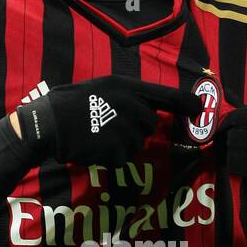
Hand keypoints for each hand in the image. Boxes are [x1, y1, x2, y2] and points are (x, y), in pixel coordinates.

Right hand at [16, 75, 201, 166]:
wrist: (48, 123)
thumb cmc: (69, 104)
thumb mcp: (101, 89)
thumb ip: (127, 98)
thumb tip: (149, 113)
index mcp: (126, 87)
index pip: (165, 95)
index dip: (185, 103)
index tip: (199, 109)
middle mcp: (132, 106)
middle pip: (149, 125)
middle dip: (134, 129)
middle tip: (106, 125)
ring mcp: (126, 129)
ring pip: (136, 143)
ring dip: (120, 144)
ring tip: (96, 134)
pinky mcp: (118, 150)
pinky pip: (122, 158)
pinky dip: (109, 157)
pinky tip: (93, 146)